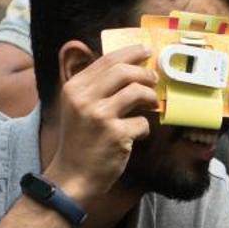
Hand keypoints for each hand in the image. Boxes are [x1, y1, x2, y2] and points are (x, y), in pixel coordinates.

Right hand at [47, 44, 156, 201]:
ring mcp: (100, 116)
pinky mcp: (116, 135)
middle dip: (145, 73)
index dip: (131, 52)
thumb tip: (127, 66)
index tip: (146, 51)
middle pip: (123, 71)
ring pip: (137, 92)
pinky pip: (142, 122)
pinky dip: (144, 128)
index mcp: (74, 87)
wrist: (73, 176)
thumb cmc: (80, 140)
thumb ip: (95, 86)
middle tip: (155, 79)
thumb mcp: (76, 107)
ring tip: (151, 105)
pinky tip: (137, 134)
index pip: (106, 60)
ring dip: (150, 98)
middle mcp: (84, 98)